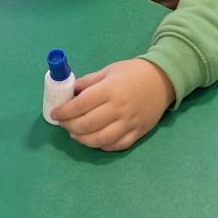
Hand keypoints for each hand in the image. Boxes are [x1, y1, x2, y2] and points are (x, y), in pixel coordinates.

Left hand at [50, 59, 175, 151]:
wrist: (162, 81)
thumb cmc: (132, 73)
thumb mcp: (108, 71)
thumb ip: (88, 82)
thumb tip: (69, 92)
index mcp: (109, 90)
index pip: (81, 105)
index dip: (65, 111)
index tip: (55, 114)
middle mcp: (118, 108)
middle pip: (88, 124)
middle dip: (70, 126)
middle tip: (63, 124)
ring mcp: (128, 123)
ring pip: (100, 139)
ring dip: (83, 139)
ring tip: (75, 134)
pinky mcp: (137, 133)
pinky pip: (116, 145)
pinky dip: (102, 145)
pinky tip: (94, 140)